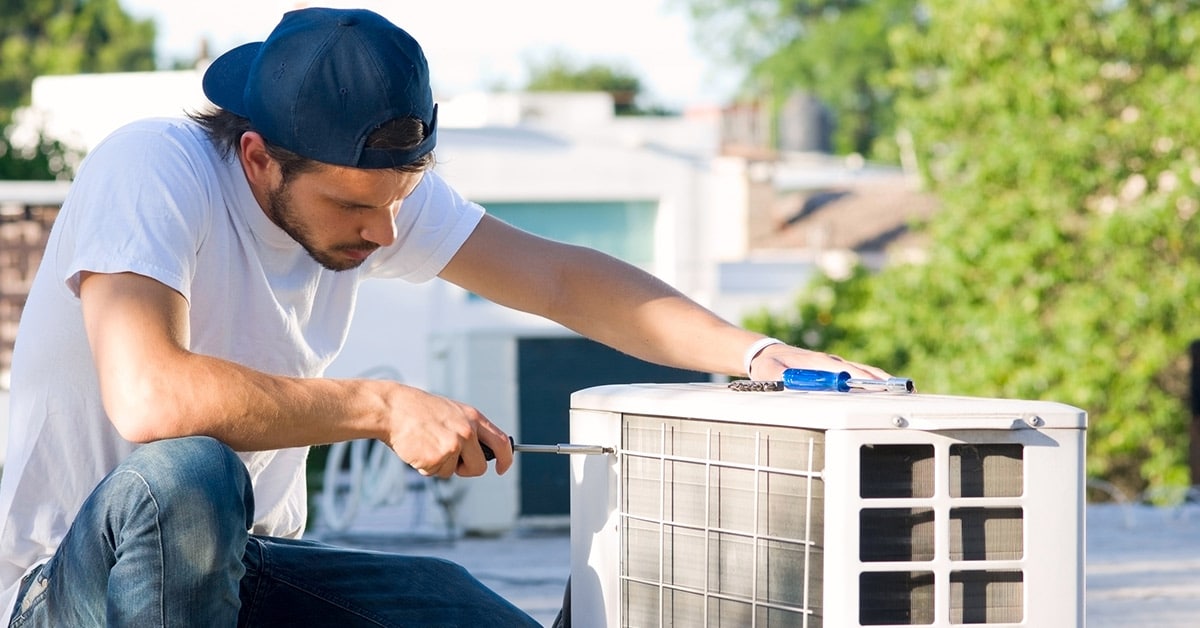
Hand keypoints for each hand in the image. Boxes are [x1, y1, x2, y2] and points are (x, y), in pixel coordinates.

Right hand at [381, 388, 513, 478]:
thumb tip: (481, 453)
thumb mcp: (452, 412)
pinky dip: (425, 467)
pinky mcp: (437, 458)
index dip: (506, 459)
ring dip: (440, 465)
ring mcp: (453, 445)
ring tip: (426, 444)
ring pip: (453, 472)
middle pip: (479, 467)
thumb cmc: (419, 411)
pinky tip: (418, 449)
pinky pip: (435, 473)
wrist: (393, 408)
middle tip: (450, 460)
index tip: (502, 469)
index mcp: (474, 418)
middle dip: (466, 469)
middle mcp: (467, 431)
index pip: (501, 442)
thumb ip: (469, 429)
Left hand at [749, 344, 891, 381]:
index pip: (844, 371)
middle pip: (861, 370)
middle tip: (902, 389)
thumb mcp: (769, 372)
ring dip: (881, 380)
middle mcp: (830, 362)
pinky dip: (873, 380)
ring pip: (863, 371)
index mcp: (818, 362)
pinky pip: (858, 374)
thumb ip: (779, 379)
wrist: (767, 354)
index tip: (877, 386)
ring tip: (903, 389)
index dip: (861, 379)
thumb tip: (789, 383)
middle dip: (881, 380)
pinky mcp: (835, 370)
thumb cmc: (769, 364)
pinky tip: (885, 389)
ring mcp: (834, 365)